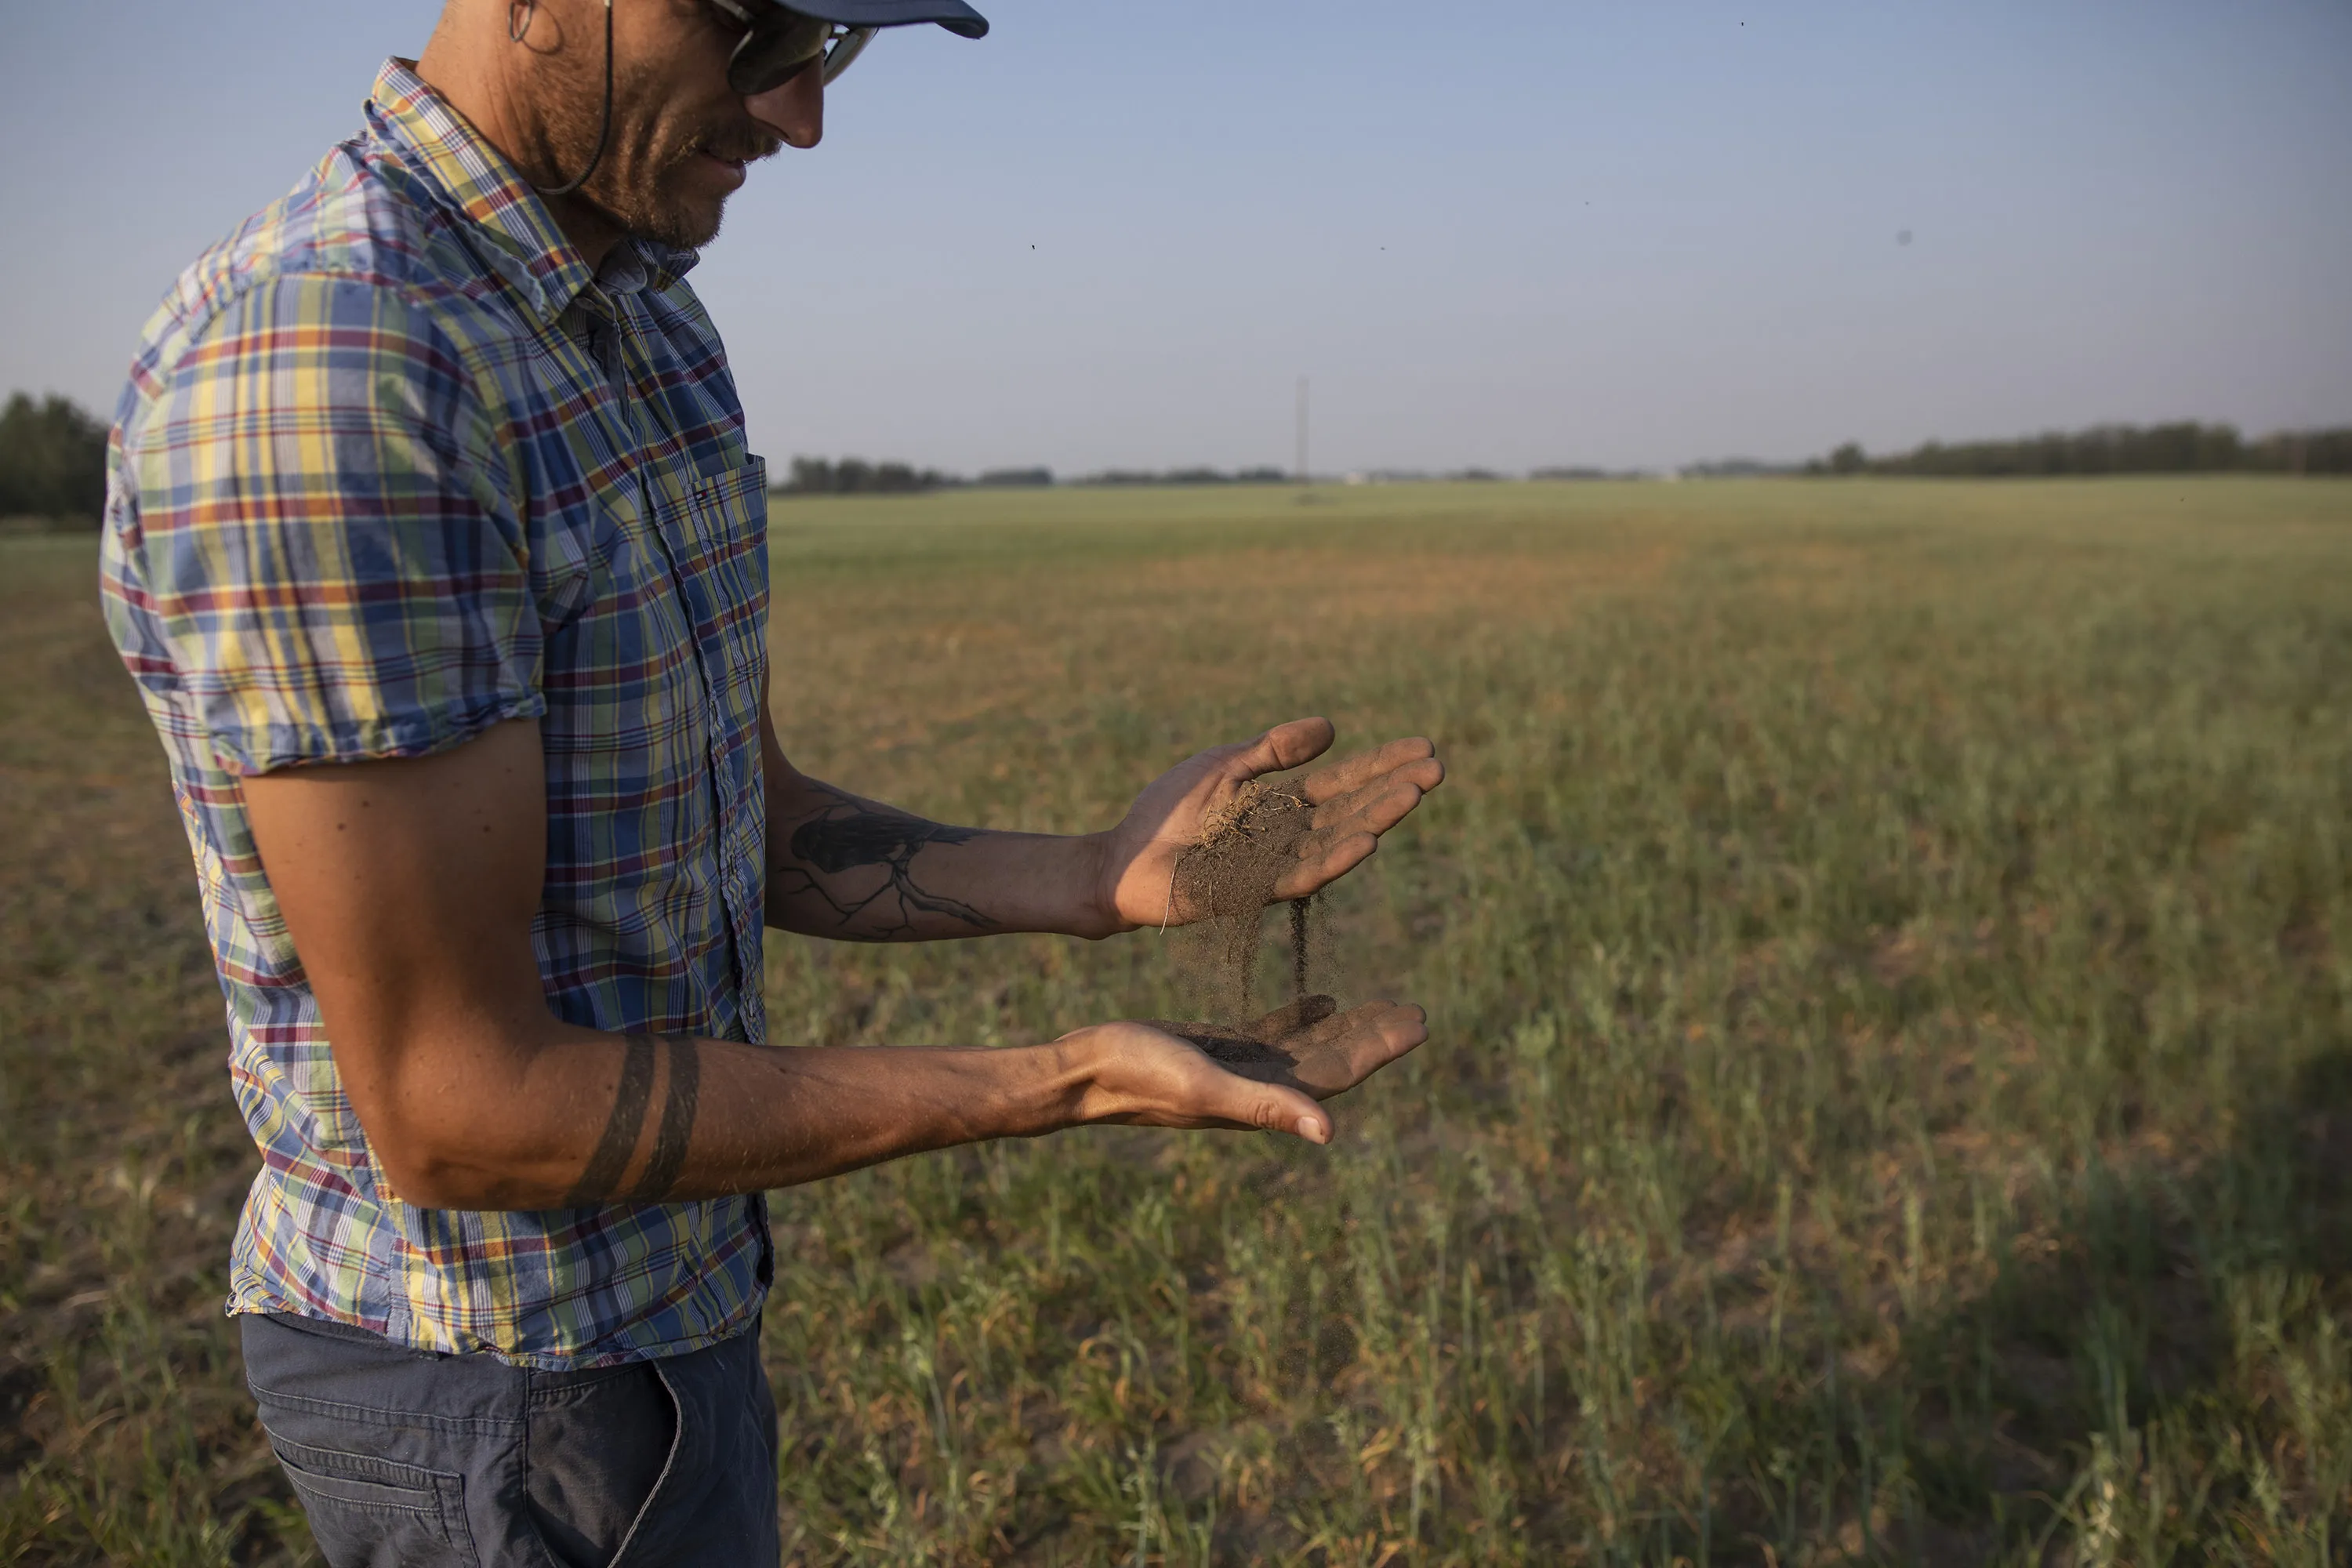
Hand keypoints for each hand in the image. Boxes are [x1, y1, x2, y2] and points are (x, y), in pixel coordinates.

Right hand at [1065, 996, 1429, 1143]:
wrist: (1083, 1071)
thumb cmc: (1138, 1076)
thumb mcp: (1205, 1085)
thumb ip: (1265, 1106)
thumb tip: (1329, 1133)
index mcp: (1260, 1099)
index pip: (1335, 1076)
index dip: (1378, 1051)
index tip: (1417, 1025)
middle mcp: (1256, 1087)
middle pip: (1330, 1061)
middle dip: (1373, 1038)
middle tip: (1415, 1013)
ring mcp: (1237, 1068)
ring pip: (1307, 1047)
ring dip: (1345, 1028)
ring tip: (1385, 1006)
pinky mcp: (1216, 1049)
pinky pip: (1272, 1033)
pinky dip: (1301, 1017)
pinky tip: (1324, 999)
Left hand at [1091, 718, 1443, 932]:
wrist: (1122, 857)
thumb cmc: (1166, 813)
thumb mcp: (1224, 767)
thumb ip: (1273, 750)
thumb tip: (1331, 728)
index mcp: (1282, 807)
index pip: (1344, 783)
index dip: (1382, 765)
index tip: (1423, 747)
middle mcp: (1289, 837)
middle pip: (1352, 810)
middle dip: (1394, 789)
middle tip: (1438, 769)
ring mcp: (1276, 865)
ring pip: (1339, 841)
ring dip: (1377, 819)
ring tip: (1413, 795)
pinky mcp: (1255, 891)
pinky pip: (1305, 875)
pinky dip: (1337, 858)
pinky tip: (1369, 842)